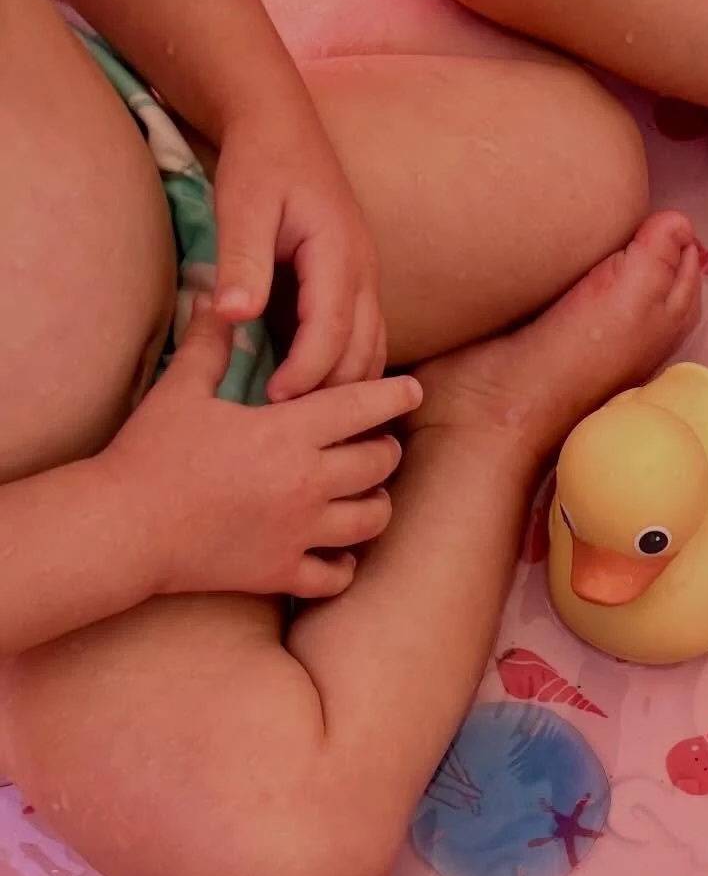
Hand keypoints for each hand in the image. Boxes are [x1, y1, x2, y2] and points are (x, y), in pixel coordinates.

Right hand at [107, 305, 419, 600]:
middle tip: (383, 444)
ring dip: (377, 505)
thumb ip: (210, 345)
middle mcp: (306, 483)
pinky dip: (345, 567)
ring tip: (372, 497)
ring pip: (370, 521)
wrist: (126, 526)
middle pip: (378, 463)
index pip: (360, 405)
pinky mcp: (281, 572)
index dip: (394, 394)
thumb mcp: (181, 390)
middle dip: (386, 449)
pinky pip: (335, 577)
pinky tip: (341, 556)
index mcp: (287, 433)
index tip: (413, 388)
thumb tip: (217, 298)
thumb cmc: (151, 454)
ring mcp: (298, 533)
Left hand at [211, 92, 384, 402]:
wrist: (280, 125)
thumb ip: (241, 261)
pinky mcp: (357, 286)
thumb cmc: (259, 163)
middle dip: (333, 395)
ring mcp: (367, 280)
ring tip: (311, 423)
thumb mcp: (242, 205)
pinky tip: (319, 395)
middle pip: (364, 352)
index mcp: (340, 255)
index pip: (333, 332)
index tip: (275, 402)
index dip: (307, 374)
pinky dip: (348, 372)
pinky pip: (365, 341)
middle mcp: (365, 273)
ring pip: (372, 352)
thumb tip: (233, 316)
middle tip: (292, 428)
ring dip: (348, 390)